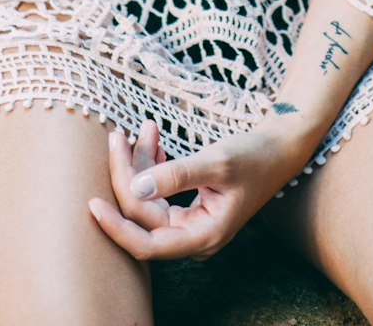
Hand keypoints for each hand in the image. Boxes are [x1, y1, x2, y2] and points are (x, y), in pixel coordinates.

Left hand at [88, 115, 311, 260]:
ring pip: (147, 199)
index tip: (91, 204)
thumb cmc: (255, 154)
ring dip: (139, 164)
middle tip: (118, 134)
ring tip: (142, 128)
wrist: (280, 146)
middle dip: (127, 173)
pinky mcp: (187, 206)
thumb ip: (178, 175)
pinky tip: (153, 140)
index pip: (147, 245)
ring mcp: (189, 221)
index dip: (117, 227)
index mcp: (202, 236)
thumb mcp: (217, 161)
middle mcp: (192, 235)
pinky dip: (151, 165)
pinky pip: (157, 190)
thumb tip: (137, 188)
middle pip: (143, 214)